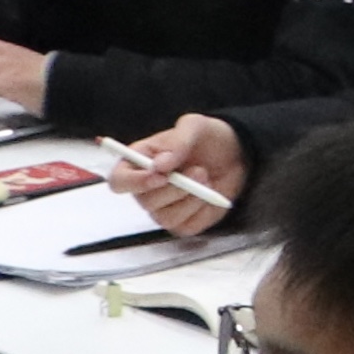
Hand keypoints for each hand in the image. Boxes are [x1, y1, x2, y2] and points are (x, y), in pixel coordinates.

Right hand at [118, 117, 249, 234]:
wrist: (234, 155)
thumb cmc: (206, 138)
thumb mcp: (195, 127)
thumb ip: (177, 142)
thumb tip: (159, 166)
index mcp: (137, 163)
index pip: (119, 181)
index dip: (135, 182)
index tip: (161, 176)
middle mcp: (144, 190)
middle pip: (145, 202)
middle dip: (176, 188)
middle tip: (199, 170)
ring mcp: (162, 209)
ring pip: (166, 218)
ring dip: (191, 198)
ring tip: (207, 178)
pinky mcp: (182, 222)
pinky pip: (186, 226)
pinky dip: (202, 211)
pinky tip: (210, 194)